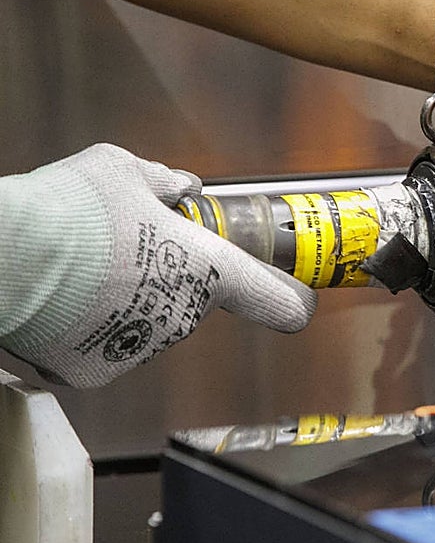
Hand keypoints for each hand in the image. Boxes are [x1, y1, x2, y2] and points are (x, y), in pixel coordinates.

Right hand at [0, 143, 315, 386]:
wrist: (4, 257)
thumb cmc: (70, 208)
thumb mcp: (123, 170)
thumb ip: (164, 182)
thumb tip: (184, 188)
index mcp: (207, 269)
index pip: (271, 297)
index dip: (286, 299)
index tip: (297, 304)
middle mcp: (182, 316)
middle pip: (188, 299)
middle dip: (165, 277)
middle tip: (120, 249)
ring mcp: (140, 348)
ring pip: (143, 324)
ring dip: (123, 303)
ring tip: (80, 270)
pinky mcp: (95, 372)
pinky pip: (101, 348)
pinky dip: (85, 330)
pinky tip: (60, 300)